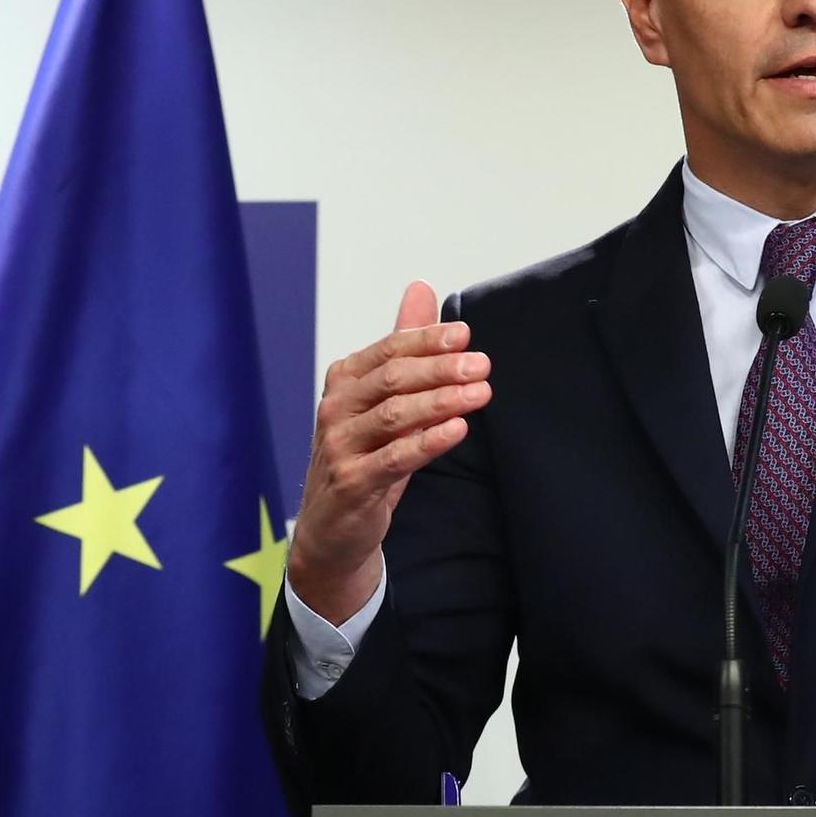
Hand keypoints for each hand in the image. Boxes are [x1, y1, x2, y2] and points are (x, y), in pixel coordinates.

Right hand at [286, 281, 492, 623]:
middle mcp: (336, 408)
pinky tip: (458, 429)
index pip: (389, 349)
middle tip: (482, 365)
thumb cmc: (365, 454)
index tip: (466, 334)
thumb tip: (421, 289)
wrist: (333, 527)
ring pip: (395, 415)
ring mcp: (340, 446)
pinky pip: (394, 458)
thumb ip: (403, 346)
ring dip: (442, 401)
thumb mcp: (385, 398)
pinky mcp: (352, 483)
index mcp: (345, 380)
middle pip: (393, 378)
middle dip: (441, 368)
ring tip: (481, 393)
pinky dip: (428, 441)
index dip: (427, 340)